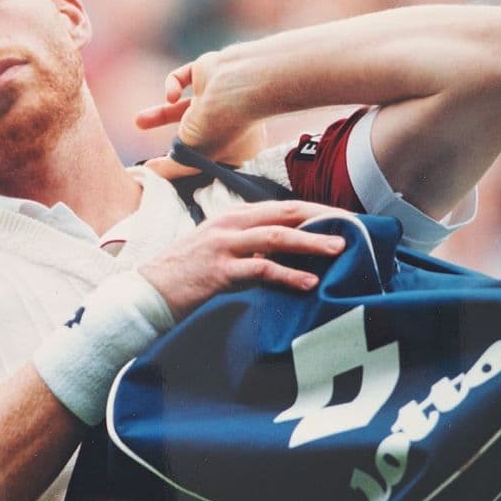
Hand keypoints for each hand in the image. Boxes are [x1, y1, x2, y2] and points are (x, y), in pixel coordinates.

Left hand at [135, 49, 264, 179]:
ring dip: (159, 114)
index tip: (160, 168)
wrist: (241, 84)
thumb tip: (148, 173)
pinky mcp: (205, 72)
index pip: (200, 159)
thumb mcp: (191, 157)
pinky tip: (171, 96)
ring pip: (181, 107)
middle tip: (147, 151)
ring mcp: (214, 97)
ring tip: (138, 122)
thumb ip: (170, 168)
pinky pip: (183, 78)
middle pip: (188, 135)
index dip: (182, 165)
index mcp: (227, 148)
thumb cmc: (220, 126)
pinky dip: (173, 85)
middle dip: (168, 143)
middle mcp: (222, 123)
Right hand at [139, 200, 348, 322]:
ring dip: (312, 241)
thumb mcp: (216, 253)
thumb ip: (246, 249)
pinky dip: (288, 275)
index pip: (281, 207)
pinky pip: (261, 270)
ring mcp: (223, 247)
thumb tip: (280, 256)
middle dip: (321, 218)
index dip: (313, 210)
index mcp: (231, 218)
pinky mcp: (219, 271)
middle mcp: (229, 225)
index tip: (342, 218)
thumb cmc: (183, 277)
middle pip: (284, 214)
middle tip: (354, 227)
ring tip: (341, 248)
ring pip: (277, 237)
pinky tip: (309, 282)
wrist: (146, 293)